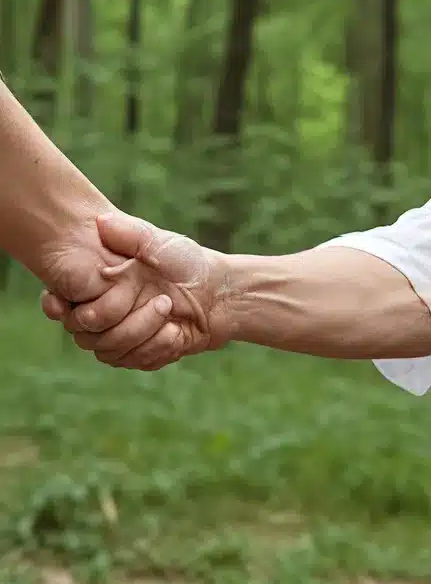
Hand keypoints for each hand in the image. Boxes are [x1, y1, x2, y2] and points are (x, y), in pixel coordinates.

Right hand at [41, 212, 229, 369]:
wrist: (220, 294)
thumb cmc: (189, 263)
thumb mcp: (162, 244)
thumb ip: (132, 234)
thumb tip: (102, 221)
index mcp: (101, 286)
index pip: (59, 303)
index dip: (55, 306)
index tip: (63, 304)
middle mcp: (105, 312)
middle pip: (87, 335)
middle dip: (124, 322)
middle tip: (163, 302)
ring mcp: (122, 335)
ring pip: (110, 352)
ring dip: (143, 335)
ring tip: (172, 315)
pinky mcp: (142, 353)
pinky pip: (135, 362)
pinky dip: (157, 349)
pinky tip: (177, 333)